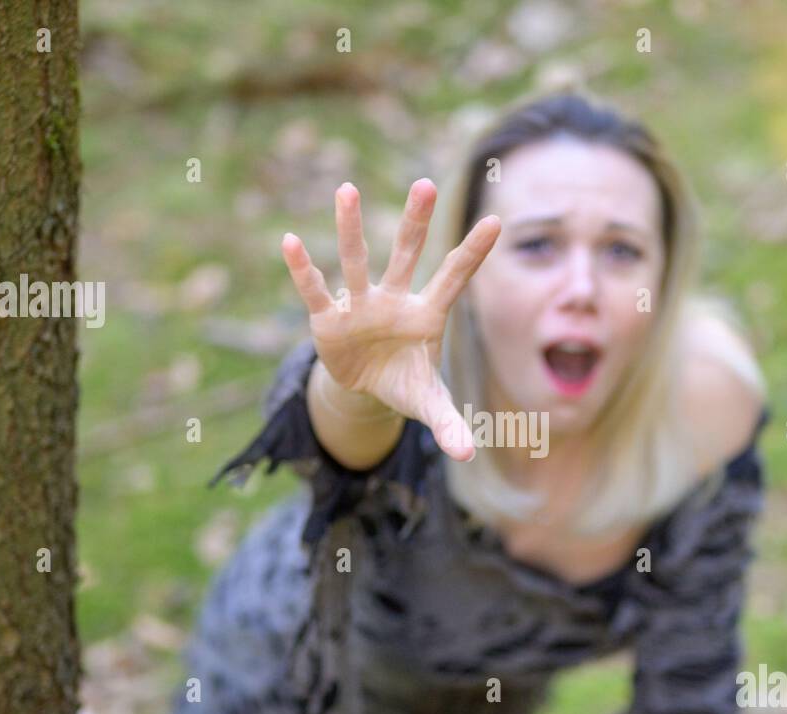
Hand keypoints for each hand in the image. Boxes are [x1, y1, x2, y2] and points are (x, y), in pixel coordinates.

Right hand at [280, 179, 500, 461]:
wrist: (367, 388)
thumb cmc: (406, 384)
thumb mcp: (428, 406)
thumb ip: (448, 425)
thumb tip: (466, 455)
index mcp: (427, 315)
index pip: (454, 279)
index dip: (472, 254)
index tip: (496, 223)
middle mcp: (395, 300)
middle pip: (407, 255)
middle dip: (415, 222)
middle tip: (426, 183)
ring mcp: (361, 305)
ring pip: (357, 261)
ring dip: (351, 228)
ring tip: (347, 189)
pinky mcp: (329, 319)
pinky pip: (316, 291)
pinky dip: (304, 270)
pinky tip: (290, 242)